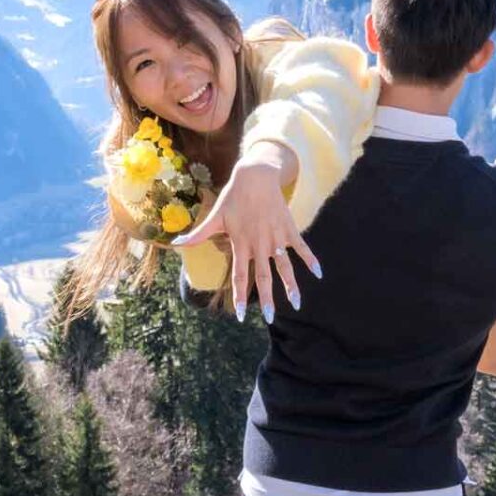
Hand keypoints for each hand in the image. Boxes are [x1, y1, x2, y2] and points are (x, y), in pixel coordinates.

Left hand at [174, 142, 320, 320]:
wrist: (256, 176)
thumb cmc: (234, 197)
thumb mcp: (215, 216)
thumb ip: (199, 234)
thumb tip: (177, 244)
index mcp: (242, 244)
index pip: (240, 276)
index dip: (239, 296)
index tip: (239, 315)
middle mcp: (260, 244)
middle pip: (264, 277)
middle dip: (267, 299)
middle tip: (269, 319)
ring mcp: (277, 238)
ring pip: (285, 267)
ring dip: (291, 286)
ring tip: (296, 304)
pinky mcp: (289, 229)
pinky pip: (302, 247)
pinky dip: (311, 259)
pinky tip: (319, 273)